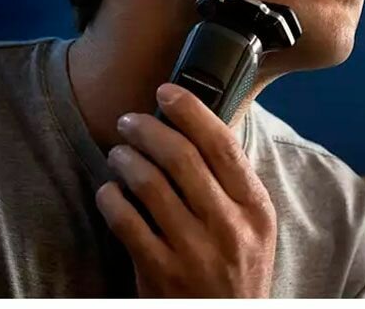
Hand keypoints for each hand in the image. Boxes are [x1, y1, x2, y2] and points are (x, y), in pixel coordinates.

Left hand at [95, 82, 276, 297]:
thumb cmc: (237, 269)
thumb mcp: (253, 226)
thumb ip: (231, 182)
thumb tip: (195, 126)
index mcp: (255, 208)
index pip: (222, 144)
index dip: (190, 110)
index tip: (167, 91)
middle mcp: (229, 228)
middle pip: (181, 157)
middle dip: (148, 129)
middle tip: (130, 120)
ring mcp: (194, 252)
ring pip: (149, 184)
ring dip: (125, 159)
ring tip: (118, 153)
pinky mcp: (161, 274)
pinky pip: (126, 221)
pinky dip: (111, 197)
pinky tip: (109, 190)